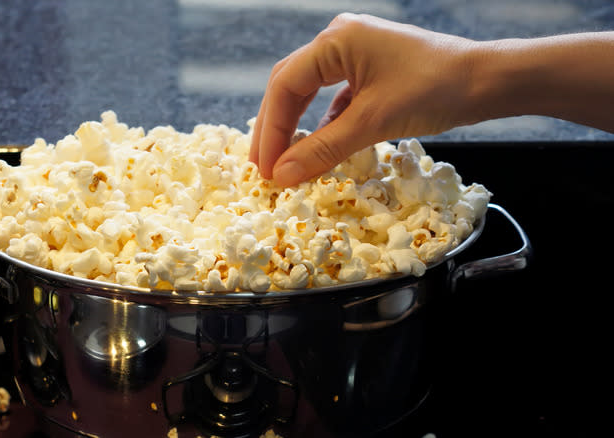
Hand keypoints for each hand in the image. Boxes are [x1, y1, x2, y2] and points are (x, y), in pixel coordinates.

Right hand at [250, 14, 477, 186]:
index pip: (285, 86)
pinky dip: (323, 126)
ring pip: (310, 94)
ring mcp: (355, 54)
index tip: (264, 168)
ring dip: (296, 128)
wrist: (489, 81)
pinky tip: (317, 148)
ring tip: (284, 162)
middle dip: (275, 129)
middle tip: (262, 168)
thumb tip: (282, 175)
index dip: (270, 130)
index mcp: (335, 40)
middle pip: (291, 87)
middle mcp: (340, 40)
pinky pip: (334, 99)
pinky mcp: (370, 72)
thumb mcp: (373, 122)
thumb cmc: (435, 90)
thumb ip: (323, 149)